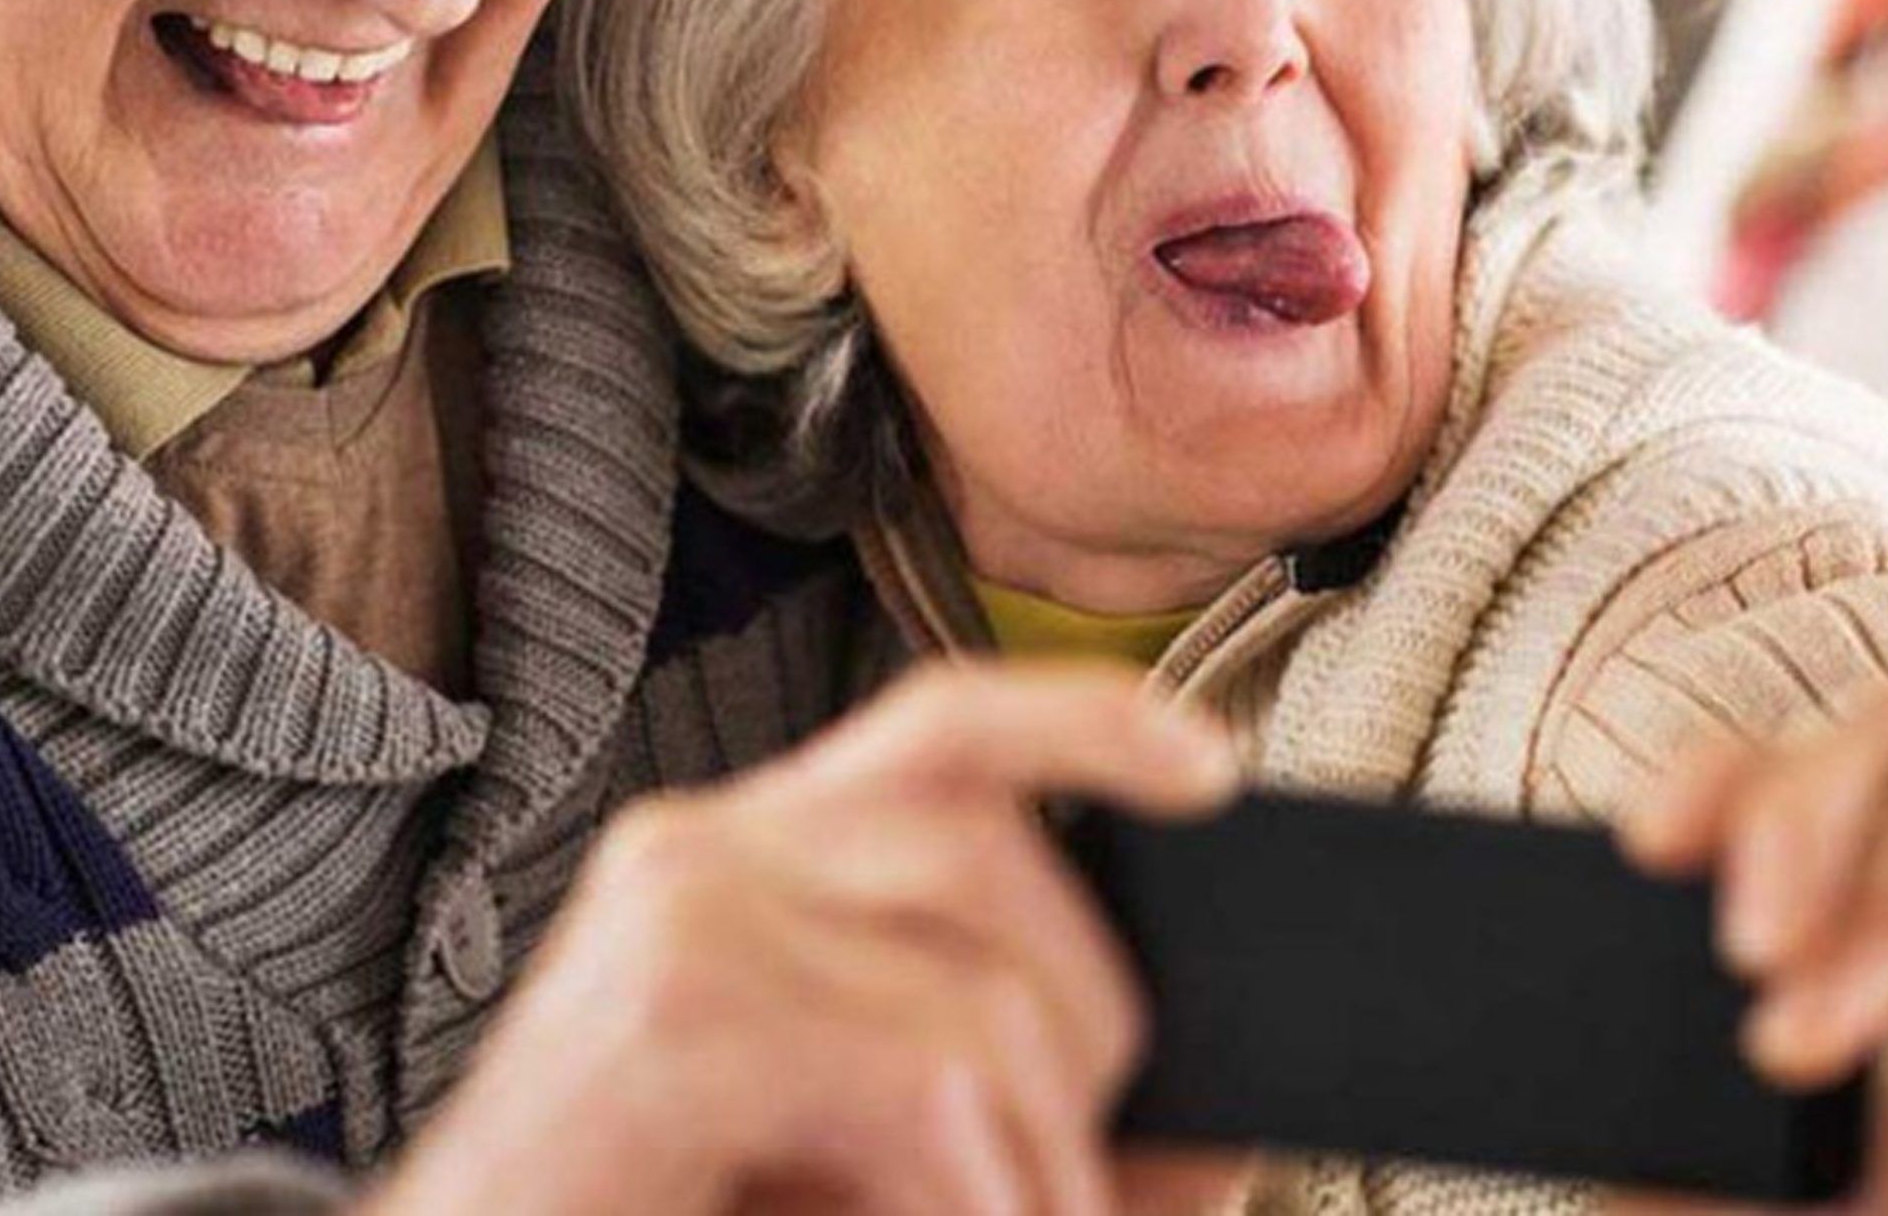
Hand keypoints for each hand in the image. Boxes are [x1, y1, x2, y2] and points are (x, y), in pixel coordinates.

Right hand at [367, 663, 1242, 1215]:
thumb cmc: (669, 1213)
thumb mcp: (871, 1173)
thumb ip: (1022, 1141)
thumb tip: (1218, 1145)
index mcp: (744, 860)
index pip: (942, 726)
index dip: (1084, 720)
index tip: (1211, 770)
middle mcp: (700, 851)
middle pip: (994, 856)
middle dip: (1092, 1033)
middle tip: (1069, 1193)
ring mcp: (677, 916)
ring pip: (980, 998)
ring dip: (1039, 1167)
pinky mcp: (673, 1018)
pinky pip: (922, 1083)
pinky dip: (977, 1201)